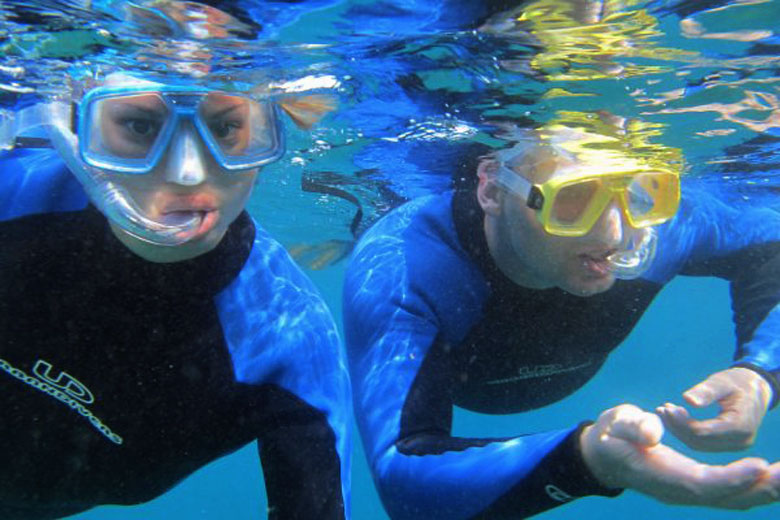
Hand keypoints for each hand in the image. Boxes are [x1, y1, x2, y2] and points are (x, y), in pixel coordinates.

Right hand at [580, 404, 779, 508]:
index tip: (760, 465)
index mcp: (661, 474)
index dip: (732, 477)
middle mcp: (679, 491)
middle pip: (727, 497)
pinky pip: (731, 495)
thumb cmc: (610, 435)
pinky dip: (755, 488)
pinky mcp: (697, 488)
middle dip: (761, 487)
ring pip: (734, 500)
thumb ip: (632, 426)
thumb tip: (652, 432)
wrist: (604, 457)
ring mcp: (689, 493)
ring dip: (765, 490)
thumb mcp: (615, 422)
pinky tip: (773, 479)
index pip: (702, 482)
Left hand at [657, 367, 772, 451]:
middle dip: (677, 426)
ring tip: (664, 412)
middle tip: (660, 410)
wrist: (755, 390)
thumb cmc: (737, 382)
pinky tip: (674, 418)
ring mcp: (735, 446)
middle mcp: (740, 441)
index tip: (664, 407)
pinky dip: (686, 432)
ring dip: (679, 430)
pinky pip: (703, 443)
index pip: (703, 431)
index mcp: (740, 425)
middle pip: (699, 440)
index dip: (681, 421)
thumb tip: (688, 400)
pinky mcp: (728, 445)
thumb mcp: (721, 382)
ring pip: (699, 444)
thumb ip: (706, 391)